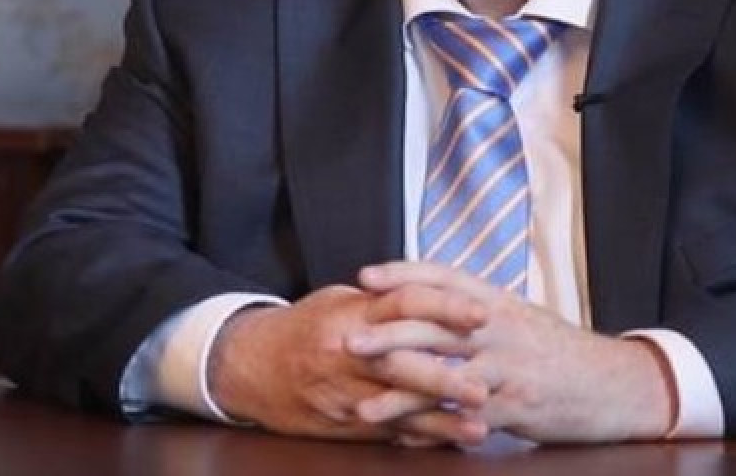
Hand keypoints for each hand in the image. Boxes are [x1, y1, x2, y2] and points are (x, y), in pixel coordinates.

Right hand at [206, 283, 484, 444]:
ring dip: (440, 421)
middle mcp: (347, 353)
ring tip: (477, 428)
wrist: (251, 366)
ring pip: (397, 408)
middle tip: (484, 386)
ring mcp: (344, 392)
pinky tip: (448, 443)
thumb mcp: (340, 300)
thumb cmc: (306, 327)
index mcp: (351, 313)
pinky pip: (386, 433)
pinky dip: (419, 438)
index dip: (445, 308)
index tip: (482, 314)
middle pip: (401, 364)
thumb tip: (436, 292)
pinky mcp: (343, 423)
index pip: (404, 303)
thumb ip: (385, 300)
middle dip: (444, 378)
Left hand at [348, 261, 675, 443]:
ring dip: (400, 395)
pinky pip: (465, 419)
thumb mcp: (518, 316)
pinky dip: (433, 431)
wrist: (615, 383)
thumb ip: (473, 308)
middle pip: (434, 325)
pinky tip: (405, 440)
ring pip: (445, 379)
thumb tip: (428, 294)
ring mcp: (507, 369)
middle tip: (345, 340)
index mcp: (496, 300)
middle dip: (387, 334)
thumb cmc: (557, 350)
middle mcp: (499, 328)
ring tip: (363, 409)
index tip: (363, 276)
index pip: (442, 276)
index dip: (402, 273)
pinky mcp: (516, 407)